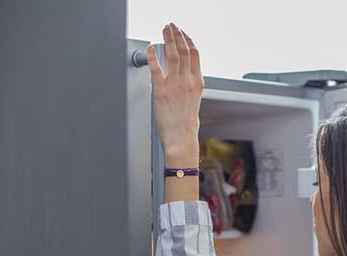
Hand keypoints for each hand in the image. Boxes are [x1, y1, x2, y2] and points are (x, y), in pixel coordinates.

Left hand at [147, 23, 202, 166]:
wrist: (182, 139)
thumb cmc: (186, 125)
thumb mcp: (194, 102)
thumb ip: (189, 88)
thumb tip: (183, 81)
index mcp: (197, 83)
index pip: (195, 55)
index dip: (188, 40)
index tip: (182, 33)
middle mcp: (188, 81)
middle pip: (184, 50)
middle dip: (177, 34)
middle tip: (170, 26)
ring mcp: (175, 85)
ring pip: (173, 55)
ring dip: (168, 39)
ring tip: (164, 29)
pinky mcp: (161, 91)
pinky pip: (156, 68)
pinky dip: (152, 55)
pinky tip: (149, 47)